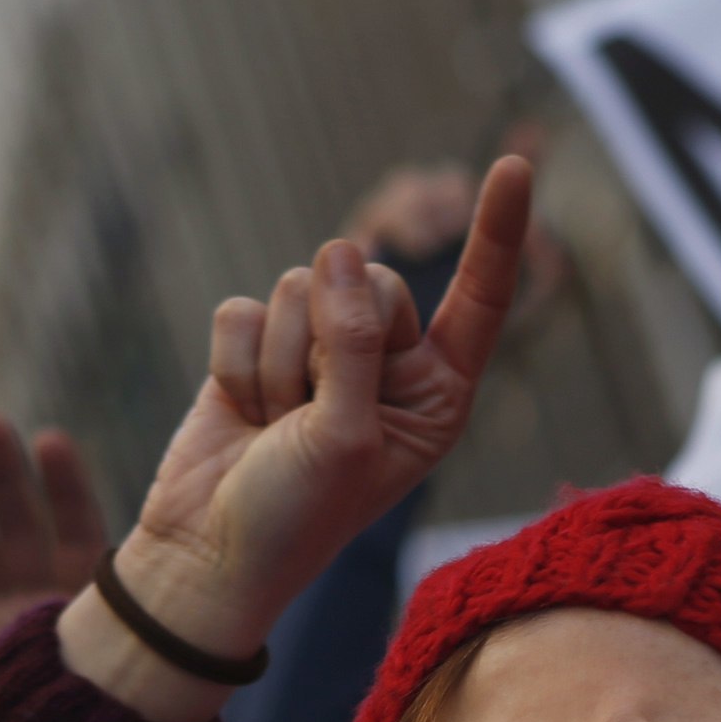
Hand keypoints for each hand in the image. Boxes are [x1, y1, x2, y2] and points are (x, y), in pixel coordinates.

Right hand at [70, 156, 532, 721]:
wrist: (208, 555)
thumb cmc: (296, 519)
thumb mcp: (346, 439)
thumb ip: (354, 343)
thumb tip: (342, 251)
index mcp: (437, 393)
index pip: (477, 300)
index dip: (494, 234)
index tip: (512, 166)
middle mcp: (386, 364)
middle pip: (371, 280)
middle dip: (330, 343)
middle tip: (311, 418)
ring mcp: (320, 351)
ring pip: (301, 287)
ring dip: (278, 365)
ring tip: (274, 427)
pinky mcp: (258, 345)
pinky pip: (244, 309)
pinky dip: (235, 363)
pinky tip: (240, 412)